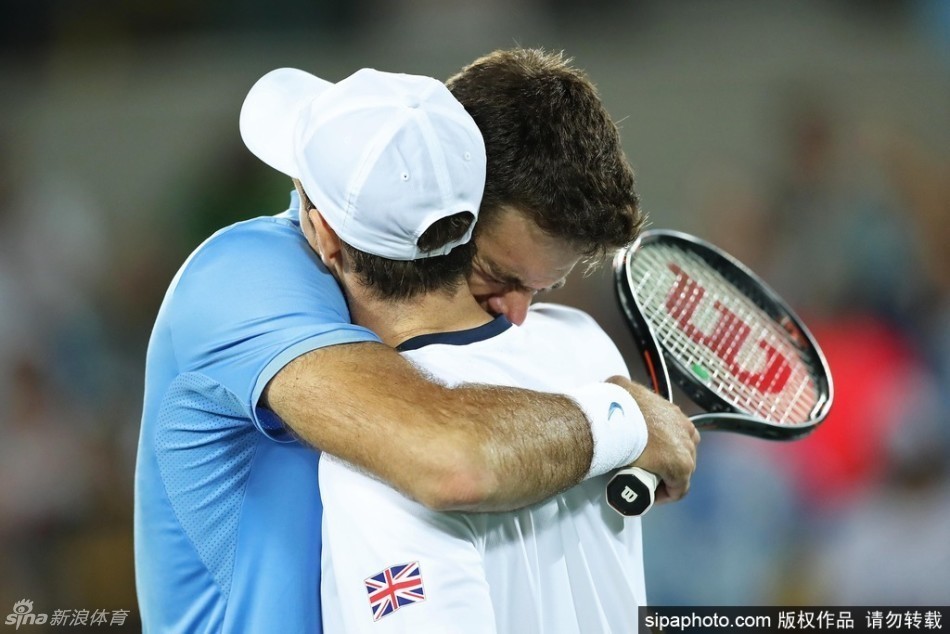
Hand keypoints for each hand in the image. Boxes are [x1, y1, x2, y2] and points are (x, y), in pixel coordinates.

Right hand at [606, 376, 698, 503]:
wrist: (617, 418)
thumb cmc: (617, 404)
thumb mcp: (620, 389)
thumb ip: (619, 390)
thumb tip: (607, 391)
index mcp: (672, 412)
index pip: (675, 431)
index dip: (662, 445)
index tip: (646, 453)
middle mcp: (684, 428)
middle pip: (680, 450)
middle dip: (664, 460)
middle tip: (644, 467)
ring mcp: (684, 447)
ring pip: (680, 469)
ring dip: (665, 475)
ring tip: (645, 482)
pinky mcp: (680, 467)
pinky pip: (678, 488)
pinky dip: (666, 494)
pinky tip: (652, 497)